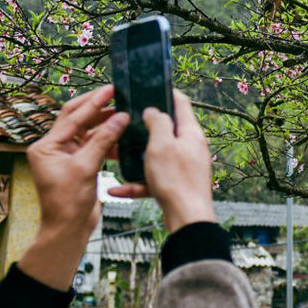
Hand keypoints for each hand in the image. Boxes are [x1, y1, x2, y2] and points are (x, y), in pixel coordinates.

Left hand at [19, 86, 126, 290]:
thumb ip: (103, 140)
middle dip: (98, 108)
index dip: (93, 102)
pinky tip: (122, 138)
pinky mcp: (78, 165)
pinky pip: (94, 146)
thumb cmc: (68, 203)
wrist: (68, 229)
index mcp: (46, 147)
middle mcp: (53, 148)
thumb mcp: (86, 168)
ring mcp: (66, 156)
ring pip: (88, 132)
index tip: (111, 89)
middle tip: (117, 95)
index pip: (71, 117)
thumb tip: (120, 117)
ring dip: (105, 125)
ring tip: (124, 115)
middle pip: (77, 119)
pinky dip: (108, 142)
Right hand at [108, 90, 215, 233]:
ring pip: (156, 157)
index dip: (166, 92)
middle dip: (145, 126)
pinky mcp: (175, 186)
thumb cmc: (176, 180)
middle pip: (167, 130)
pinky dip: (135, 184)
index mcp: (190, 133)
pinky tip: (116, 189)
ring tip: (116, 153)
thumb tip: (154, 111)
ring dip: (136, 157)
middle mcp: (190, 148)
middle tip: (126, 121)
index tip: (149, 88)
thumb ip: (158, 122)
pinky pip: (152, 180)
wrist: (188, 219)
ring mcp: (184, 168)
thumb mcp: (162, 144)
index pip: (181, 103)